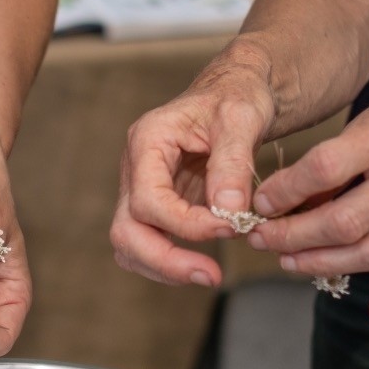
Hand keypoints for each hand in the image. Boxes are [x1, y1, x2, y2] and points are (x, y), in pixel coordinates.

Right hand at [110, 41, 278, 287]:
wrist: (237, 92)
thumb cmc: (237, 97)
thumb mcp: (242, 119)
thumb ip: (232, 163)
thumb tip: (227, 209)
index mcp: (148, 141)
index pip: (148, 200)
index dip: (186, 223)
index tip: (230, 227)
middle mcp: (136, 168)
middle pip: (126, 230)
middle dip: (165, 260)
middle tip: (210, 275)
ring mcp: (142, 189)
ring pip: (131, 243)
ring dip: (165, 267)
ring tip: (209, 275)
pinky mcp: (158, 205)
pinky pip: (150, 243)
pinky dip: (172, 260)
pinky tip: (204, 263)